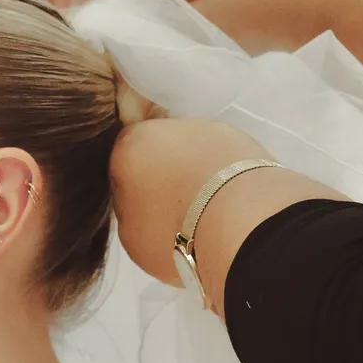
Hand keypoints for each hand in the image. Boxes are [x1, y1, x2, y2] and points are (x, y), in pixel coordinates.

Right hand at [38, 0, 324, 55]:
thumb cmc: (267, 13)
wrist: (310, 8)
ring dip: (83, 8)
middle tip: (51, 35)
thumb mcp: (208, 29)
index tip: (76, 56)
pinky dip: (108, 22)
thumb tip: (114, 83)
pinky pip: (126, 1)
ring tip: (74, 48)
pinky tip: (107, 54)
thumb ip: (157, 48)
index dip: (82, 18)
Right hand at [109, 117, 275, 286]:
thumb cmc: (173, 232)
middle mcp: (165, 127)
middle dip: (163, 174)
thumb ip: (130, 209)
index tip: (142, 209)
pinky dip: (223, 176)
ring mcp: (207, 128)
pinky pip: (222, 158)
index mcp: (129, 146)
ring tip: (207, 211)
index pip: (120, 161)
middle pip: (158, 149)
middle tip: (174, 211)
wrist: (242, 223)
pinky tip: (229, 204)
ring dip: (195, 173)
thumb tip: (140, 200)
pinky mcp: (242, 137)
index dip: (130, 187)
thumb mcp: (131, 235)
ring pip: (192, 151)